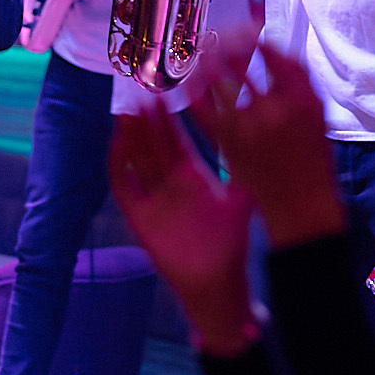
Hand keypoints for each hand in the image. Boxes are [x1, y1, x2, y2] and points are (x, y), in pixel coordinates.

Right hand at [108, 105, 257, 357]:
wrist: (215, 281)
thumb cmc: (228, 244)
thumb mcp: (239, 202)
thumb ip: (243, 174)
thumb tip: (258, 144)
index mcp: (191, 177)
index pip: (175, 142)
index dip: (168, 121)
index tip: (163, 96)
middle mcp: (169, 185)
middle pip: (152, 146)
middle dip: (146, 122)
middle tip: (140, 94)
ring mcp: (153, 199)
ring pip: (137, 162)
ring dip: (130, 138)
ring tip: (126, 112)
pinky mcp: (140, 218)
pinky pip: (125, 188)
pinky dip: (119, 167)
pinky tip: (117, 146)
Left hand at [191, 44, 345, 249]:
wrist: (299, 201)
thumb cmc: (311, 156)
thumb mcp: (316, 112)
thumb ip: (297, 80)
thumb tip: (271, 49)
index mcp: (298, 99)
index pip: (273, 55)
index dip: (255, 37)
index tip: (247, 30)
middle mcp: (271, 109)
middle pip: (242, 63)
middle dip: (227, 45)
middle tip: (219, 37)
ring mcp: (246, 127)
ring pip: (220, 84)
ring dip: (208, 64)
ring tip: (203, 53)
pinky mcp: (226, 144)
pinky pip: (204, 114)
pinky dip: (195, 97)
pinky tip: (189, 85)